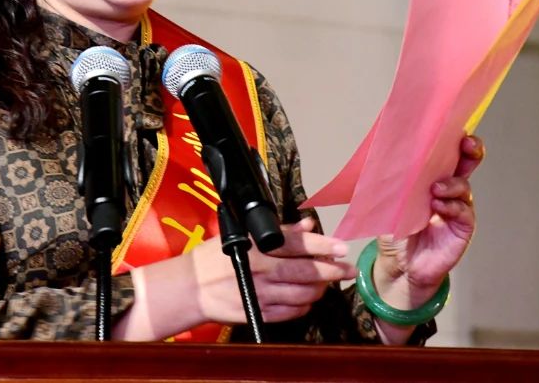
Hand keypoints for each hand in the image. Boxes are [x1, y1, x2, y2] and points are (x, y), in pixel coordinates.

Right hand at [192, 216, 355, 323]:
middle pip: (307, 272)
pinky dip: (304, 305)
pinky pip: (292, 312)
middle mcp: (262, 270)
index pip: (298, 244)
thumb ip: (278, 231)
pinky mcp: (259, 313)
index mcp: (258, 247)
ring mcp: (261, 294)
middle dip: (333, 271)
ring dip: (320, 289)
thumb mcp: (242, 235)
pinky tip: (307, 298)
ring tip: (327, 283)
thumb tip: (307, 225)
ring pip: (303, 294)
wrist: (190, 288)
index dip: (324, 246)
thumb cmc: (214, 257)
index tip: (342, 247)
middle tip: (348, 269)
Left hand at [375, 134, 483, 299]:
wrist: (399, 266)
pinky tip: (439, 206)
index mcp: (430, 178)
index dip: (453, 140)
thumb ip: (391, 181)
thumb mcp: (388, 202)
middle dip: (470, 151)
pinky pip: (464, 212)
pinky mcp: (463, 228)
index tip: (455, 129)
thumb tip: (382, 153)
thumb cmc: (394, 231)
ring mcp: (457, 208)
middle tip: (466, 144)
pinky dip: (453, 206)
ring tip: (435, 189)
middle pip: (467, 164)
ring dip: (452, 184)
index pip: (446, 154)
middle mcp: (448, 190)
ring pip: (464, 187)